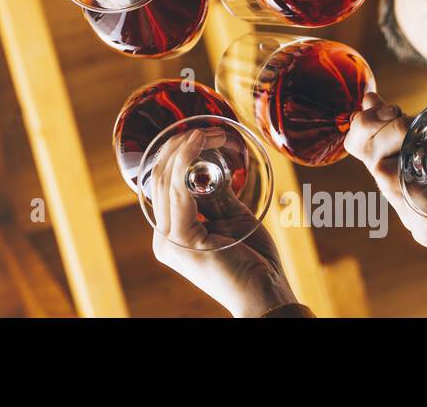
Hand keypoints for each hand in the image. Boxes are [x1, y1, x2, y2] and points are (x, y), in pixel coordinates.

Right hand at [149, 129, 298, 317]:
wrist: (266, 297)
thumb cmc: (254, 262)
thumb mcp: (233, 219)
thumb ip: (215, 196)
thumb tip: (206, 165)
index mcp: (172, 234)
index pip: (164, 185)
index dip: (176, 155)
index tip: (199, 134)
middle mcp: (163, 238)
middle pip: (160, 179)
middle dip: (179, 147)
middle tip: (205, 130)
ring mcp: (169, 241)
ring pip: (165, 180)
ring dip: (186, 149)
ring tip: (206, 133)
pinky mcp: (181, 241)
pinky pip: (178, 190)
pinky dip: (187, 161)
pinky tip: (199, 144)